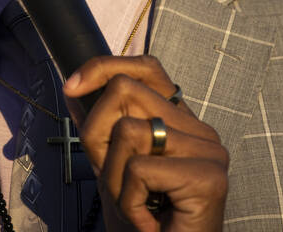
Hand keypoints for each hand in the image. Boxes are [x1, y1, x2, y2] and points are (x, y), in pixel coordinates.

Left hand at [65, 56, 228, 231]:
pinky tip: (147, 221)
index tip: (73, 87)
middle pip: (125, 91)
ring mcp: (209, 151)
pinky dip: (129, 201)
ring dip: (115, 179)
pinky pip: (139, 168)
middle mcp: (201, 131)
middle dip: (99, 138)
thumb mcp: (112, 169)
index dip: (105, 67)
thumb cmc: (144, 226)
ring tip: (136, 205)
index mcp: (182, 124)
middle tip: (118, 182)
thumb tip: (74, 88)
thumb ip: (100, 129)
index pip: (147, 68)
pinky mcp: (208, 177)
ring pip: (128, 130)